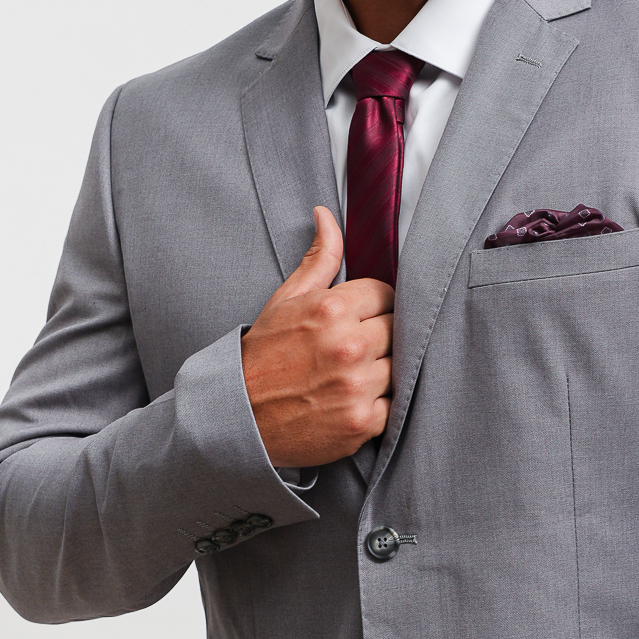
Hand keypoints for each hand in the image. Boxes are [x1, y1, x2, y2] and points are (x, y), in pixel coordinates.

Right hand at [241, 207, 393, 465]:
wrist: (238, 417)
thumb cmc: (263, 354)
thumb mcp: (286, 299)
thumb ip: (319, 258)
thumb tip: (327, 216)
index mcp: (331, 309)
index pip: (387, 293)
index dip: (374, 305)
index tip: (359, 318)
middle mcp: (348, 346)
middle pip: (398, 328)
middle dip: (380, 335)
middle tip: (354, 347)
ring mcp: (358, 387)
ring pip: (400, 365)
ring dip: (383, 369)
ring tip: (353, 373)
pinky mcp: (363, 422)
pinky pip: (395, 403)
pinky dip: (380, 402)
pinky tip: (354, 398)